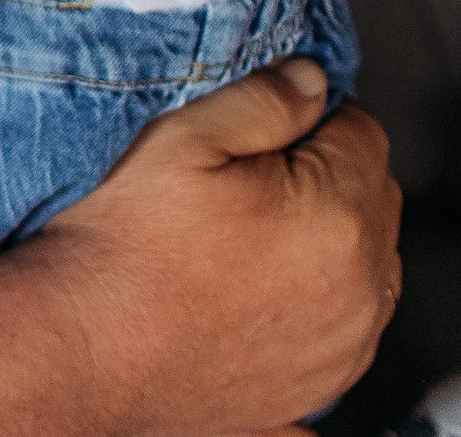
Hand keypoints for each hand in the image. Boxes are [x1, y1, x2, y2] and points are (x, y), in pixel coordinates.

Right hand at [27, 58, 400, 436]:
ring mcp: (349, 343)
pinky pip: (350, 319)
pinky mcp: (327, 381)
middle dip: (326, 176)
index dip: (307, 121)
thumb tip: (313, 80)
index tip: (254, 137)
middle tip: (243, 183)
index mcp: (339, 213)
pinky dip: (319, 298)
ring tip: (246, 240)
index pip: (363, 132)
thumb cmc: (127, 247)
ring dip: (331, 239)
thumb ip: (262, 100)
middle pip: (373, 195)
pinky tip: (255, 289)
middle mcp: (363, 285)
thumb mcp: (180, 141)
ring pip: (369, 260)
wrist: (87, 350)